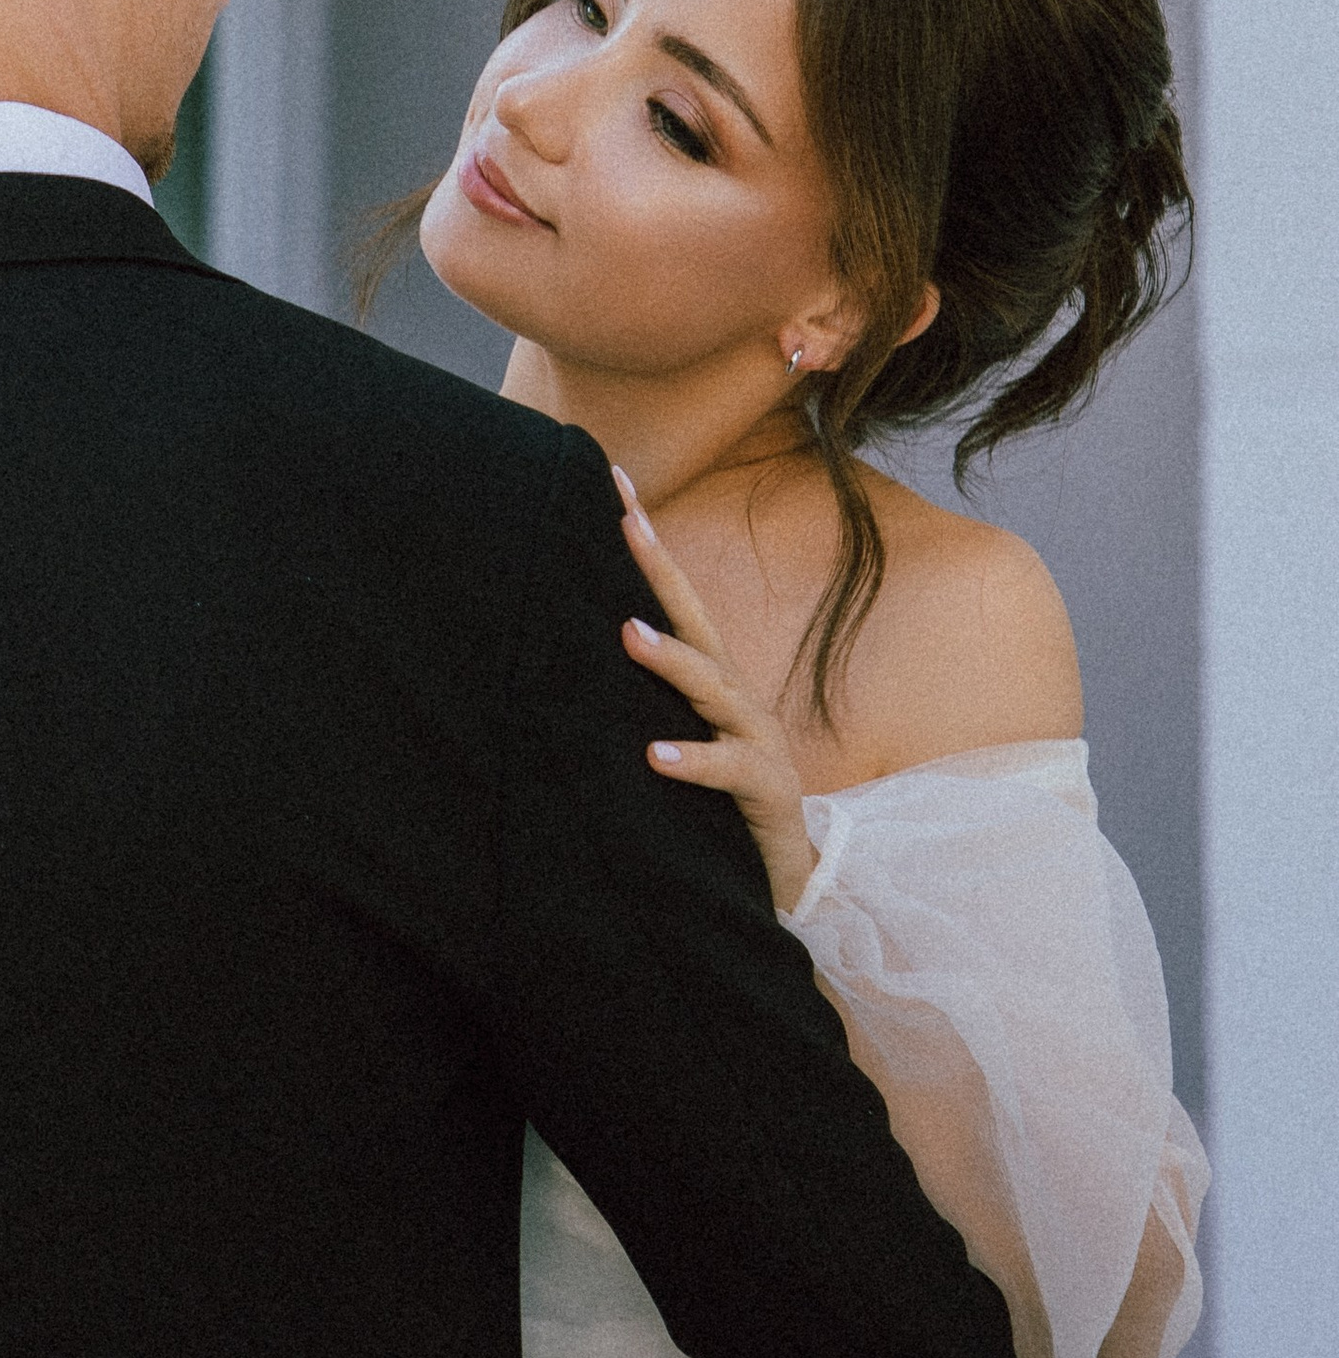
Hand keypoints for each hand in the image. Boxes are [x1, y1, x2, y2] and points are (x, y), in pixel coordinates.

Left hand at [612, 466, 816, 911]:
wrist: (786, 874)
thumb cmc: (717, 798)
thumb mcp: (674, 733)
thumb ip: (638, 696)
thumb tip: (572, 645)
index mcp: (710, 678)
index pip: (674, 598)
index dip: (647, 542)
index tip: (613, 483)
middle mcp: (735, 697)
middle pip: (697, 621)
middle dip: (660, 570)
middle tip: (624, 523)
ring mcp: (755, 739)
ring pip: (712, 690)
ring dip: (670, 659)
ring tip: (627, 634)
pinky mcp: (766, 791)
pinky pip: (727, 771)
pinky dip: (691, 760)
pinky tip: (653, 756)